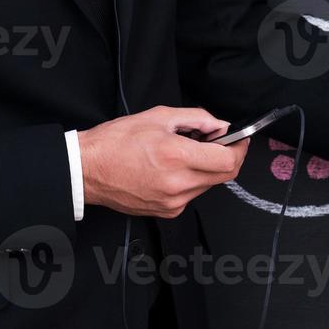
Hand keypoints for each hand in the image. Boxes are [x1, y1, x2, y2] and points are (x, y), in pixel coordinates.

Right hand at [77, 106, 248, 217]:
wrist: (87, 170)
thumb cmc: (116, 142)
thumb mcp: (159, 117)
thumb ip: (197, 119)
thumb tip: (220, 126)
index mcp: (177, 157)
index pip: (227, 160)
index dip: (240, 147)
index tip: (240, 138)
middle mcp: (178, 184)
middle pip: (224, 175)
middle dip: (229, 157)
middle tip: (220, 142)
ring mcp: (172, 202)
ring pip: (208, 185)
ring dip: (208, 168)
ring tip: (188, 152)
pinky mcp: (166, 212)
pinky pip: (191, 195)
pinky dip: (192, 180)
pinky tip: (174, 168)